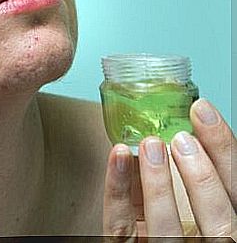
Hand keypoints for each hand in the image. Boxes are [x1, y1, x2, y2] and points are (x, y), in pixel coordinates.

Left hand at [103, 99, 236, 240]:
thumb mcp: (192, 204)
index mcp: (223, 230)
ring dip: (159, 183)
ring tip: (151, 144)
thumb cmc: (170, 221)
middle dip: (204, 176)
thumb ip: (195, 179)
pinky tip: (118, 155)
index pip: (235, 193)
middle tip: (183, 138)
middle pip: (217, 218)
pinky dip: (117, 188)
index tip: (203, 112)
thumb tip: (186, 129)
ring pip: (166, 226)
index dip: (224, 152)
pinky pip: (120, 224)